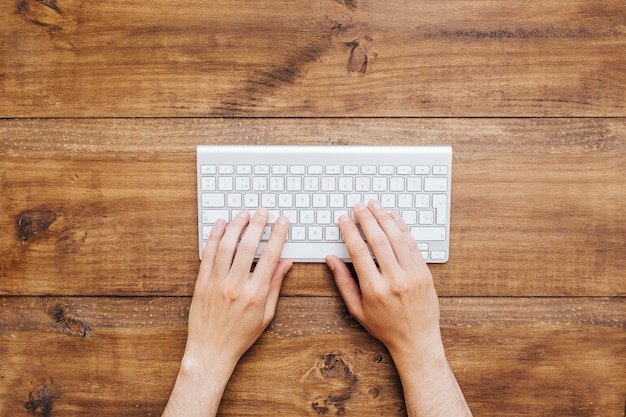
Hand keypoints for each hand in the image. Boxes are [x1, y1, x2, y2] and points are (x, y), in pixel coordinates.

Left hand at [184, 208, 292, 369]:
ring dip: (236, 226)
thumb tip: (286, 263)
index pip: (270, 256)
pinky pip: (208, 254)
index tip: (283, 221)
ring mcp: (216, 283)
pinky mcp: (201, 283)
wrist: (211, 351)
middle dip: (258, 224)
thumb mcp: (266, 315)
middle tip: (263, 211)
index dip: (278, 235)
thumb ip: (276, 286)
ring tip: (244, 214)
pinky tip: (220, 225)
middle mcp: (236, 286)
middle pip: (248, 246)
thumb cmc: (240, 336)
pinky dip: (214, 237)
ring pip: (227, 246)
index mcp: (256, 294)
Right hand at [326, 200, 442, 360]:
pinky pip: (413, 244)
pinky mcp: (425, 273)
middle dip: (366, 218)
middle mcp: (394, 280)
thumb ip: (343, 282)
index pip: (359, 251)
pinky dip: (403, 228)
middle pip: (378, 240)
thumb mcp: (357, 310)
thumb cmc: (385, 327)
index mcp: (375, 289)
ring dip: (384, 218)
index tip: (344, 219)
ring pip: (397, 238)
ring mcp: (412, 275)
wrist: (417, 340)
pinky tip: (394, 217)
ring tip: (375, 205)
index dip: (350, 231)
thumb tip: (331, 259)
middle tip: (359, 206)